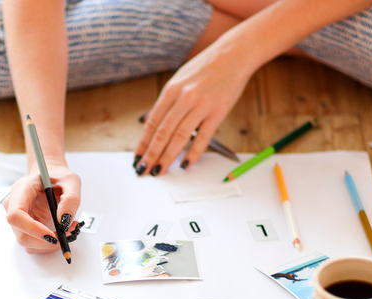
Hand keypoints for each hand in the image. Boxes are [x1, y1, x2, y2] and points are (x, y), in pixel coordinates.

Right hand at [3, 161, 82, 253]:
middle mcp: (14, 206)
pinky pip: (34, 243)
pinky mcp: (25, 227)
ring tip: (67, 230)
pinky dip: (48, 244)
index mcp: (21, 190)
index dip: (32, 228)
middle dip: (45, 241)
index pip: (16, 215)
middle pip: (21, 235)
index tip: (51, 235)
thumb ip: (71, 199)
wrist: (52, 177)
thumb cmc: (58, 177)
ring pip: (27, 243)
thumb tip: (64, 220)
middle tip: (67, 235)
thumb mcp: (71, 181)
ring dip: (49, 244)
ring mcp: (18, 219)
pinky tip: (60, 232)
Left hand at [134, 38, 254, 175]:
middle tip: (144, 170)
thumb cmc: (206, 68)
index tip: (137, 158)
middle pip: (162, 133)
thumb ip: (167, 102)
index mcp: (171, 90)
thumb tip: (151, 123)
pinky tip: (185, 164)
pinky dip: (193, 153)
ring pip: (179, 137)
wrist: (234, 54)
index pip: (152, 123)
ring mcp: (201, 105)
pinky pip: (203, 137)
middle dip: (151, 155)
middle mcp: (183, 98)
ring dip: (167, 157)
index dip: (143, 143)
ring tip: (160, 171)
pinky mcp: (218, 111)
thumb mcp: (180, 79)